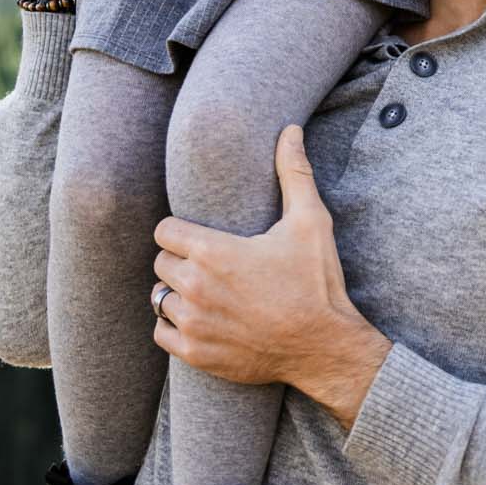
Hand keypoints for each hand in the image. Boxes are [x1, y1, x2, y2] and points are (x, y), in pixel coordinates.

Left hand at [150, 124, 391, 430]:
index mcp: (214, 252)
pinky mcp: (196, 354)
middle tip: (212, 265)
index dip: (182, 232)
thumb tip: (290, 130)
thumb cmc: (317, 282)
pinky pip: (162, 333)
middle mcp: (195, 287)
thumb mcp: (311, 222)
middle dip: (181, 261)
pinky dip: (176, 327)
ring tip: (207, 292)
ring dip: (178, 294)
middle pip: (161, 263)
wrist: (325, 347)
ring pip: (159, 298)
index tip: (203, 238)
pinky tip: (203, 319)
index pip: (164, 231)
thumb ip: (294, 173)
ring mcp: (193, 324)